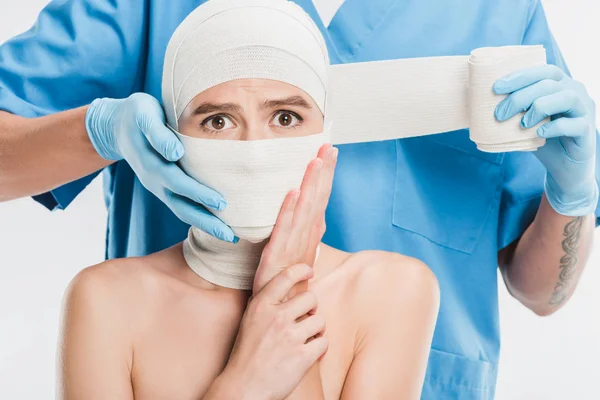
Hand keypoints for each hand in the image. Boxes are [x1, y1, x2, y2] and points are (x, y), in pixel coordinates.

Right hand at [85, 93, 235, 240]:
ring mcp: (158, 188)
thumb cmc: (137, 115)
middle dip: (206, 222)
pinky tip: (218, 225)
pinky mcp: (164, 189)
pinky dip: (199, 218)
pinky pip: (182, 207)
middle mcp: (155, 181)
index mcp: (151, 164)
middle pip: (182, 207)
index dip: (199, 194)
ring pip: (182, 211)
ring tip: (230, 237)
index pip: (178, 183)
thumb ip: (158, 134)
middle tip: (231, 235)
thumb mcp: (144, 115)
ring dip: (205, 225)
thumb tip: (175, 153)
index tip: (221, 203)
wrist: (118, 125)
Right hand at [224, 263, 327, 399]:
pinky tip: (310, 352)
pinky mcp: (302, 356)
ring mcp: (290, 337)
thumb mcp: (250, 320)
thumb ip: (267, 303)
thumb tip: (287, 285)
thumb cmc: (247, 353)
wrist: (243, 387)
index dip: (301, 270)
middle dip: (311, 308)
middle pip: (310, 298)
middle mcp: (276, 317)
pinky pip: (324, 342)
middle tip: (305, 318)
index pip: (286, 276)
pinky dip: (320, 348)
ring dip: (317, 329)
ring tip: (306, 337)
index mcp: (261, 305)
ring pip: (320, 320)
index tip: (309, 271)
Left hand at [254, 144, 337, 294]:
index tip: (331, 152)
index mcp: (310, 235)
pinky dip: (290, 209)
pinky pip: (284, 228)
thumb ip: (310, 235)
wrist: (279, 312)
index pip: (321, 199)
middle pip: (318, 199)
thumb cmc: (289, 283)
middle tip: (329, 147)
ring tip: (316, 160)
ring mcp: (292, 245)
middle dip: (324, 172)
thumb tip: (319, 217)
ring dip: (311, 184)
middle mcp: (306, 237)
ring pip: (305, 209)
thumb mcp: (302, 256)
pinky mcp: (277, 255)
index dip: (327, 176)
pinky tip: (294, 191)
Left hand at [494, 65, 597, 215]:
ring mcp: (584, 111)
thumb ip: (510, 111)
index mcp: (560, 85)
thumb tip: (477, 106)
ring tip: (522, 123)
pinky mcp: (587, 131)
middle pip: (549, 83)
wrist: (563, 168)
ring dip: (539, 107)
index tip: (496, 88)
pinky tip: (539, 134)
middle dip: (520, 96)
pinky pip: (574, 124)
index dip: (519, 76)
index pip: (542, 71)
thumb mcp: (523, 122)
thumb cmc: (542, 139)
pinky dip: (554, 127)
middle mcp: (575, 93)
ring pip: (566, 97)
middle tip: (500, 114)